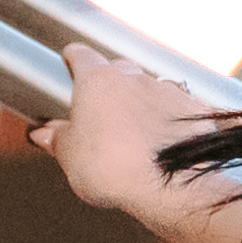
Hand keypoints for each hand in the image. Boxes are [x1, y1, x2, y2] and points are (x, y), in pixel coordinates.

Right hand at [34, 45, 241, 242]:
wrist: (168, 187)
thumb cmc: (115, 170)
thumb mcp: (71, 158)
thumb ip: (58, 140)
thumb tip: (46, 134)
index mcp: (98, 82)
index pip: (83, 56)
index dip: (75, 58)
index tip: (72, 59)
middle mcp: (134, 79)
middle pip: (119, 69)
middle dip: (110, 84)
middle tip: (102, 109)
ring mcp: (167, 91)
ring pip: (150, 88)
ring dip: (142, 102)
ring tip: (136, 131)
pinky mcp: (195, 110)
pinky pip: (179, 108)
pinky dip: (170, 119)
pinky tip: (165, 139)